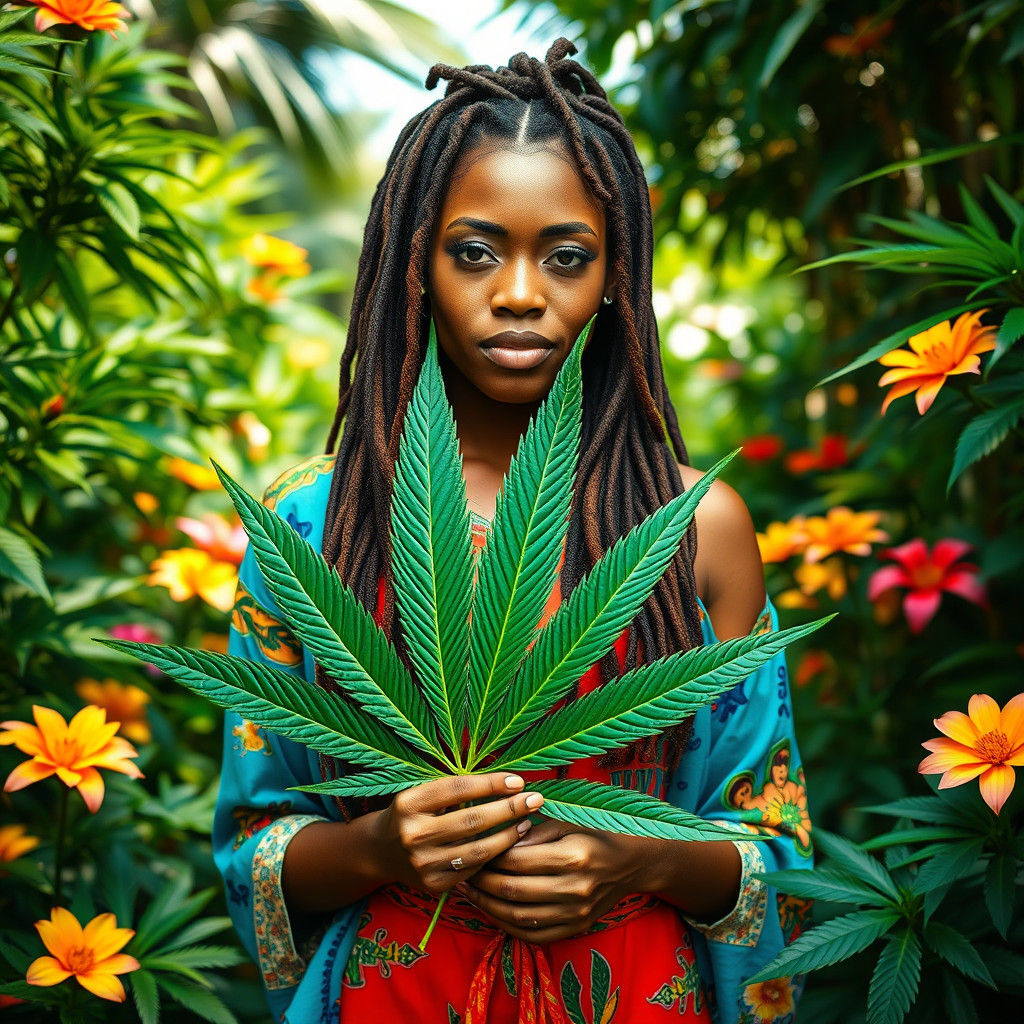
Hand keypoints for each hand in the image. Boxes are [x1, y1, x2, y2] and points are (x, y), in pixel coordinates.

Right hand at [372, 772, 543, 896]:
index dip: (490, 783)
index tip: (518, 780)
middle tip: (535, 799)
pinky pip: (473, 869)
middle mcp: (413, 834)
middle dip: (509, 808)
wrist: (379, 853)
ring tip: (527, 822)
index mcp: (409, 803)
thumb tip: (506, 781)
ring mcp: (423, 863)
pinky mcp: (433, 884)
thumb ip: (455, 789)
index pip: (456, 789)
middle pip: (472, 819)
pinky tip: (509, 844)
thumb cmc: (412, 814)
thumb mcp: (422, 794)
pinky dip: (494, 856)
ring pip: (478, 849)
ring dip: (509, 835)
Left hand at [461, 817, 655, 942]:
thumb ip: (533, 833)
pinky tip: (493, 912)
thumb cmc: (594, 836)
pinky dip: (508, 926)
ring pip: (519, 916)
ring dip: (488, 906)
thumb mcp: (566, 823)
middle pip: (514, 890)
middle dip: (482, 882)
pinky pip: (534, 935)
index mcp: (572, 856)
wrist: (629, 865)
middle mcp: (574, 888)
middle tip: (465, 873)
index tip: (474, 851)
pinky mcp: (575, 928)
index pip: (517, 861)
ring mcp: (575, 913)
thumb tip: (500, 839)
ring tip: (471, 893)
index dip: (490, 857)